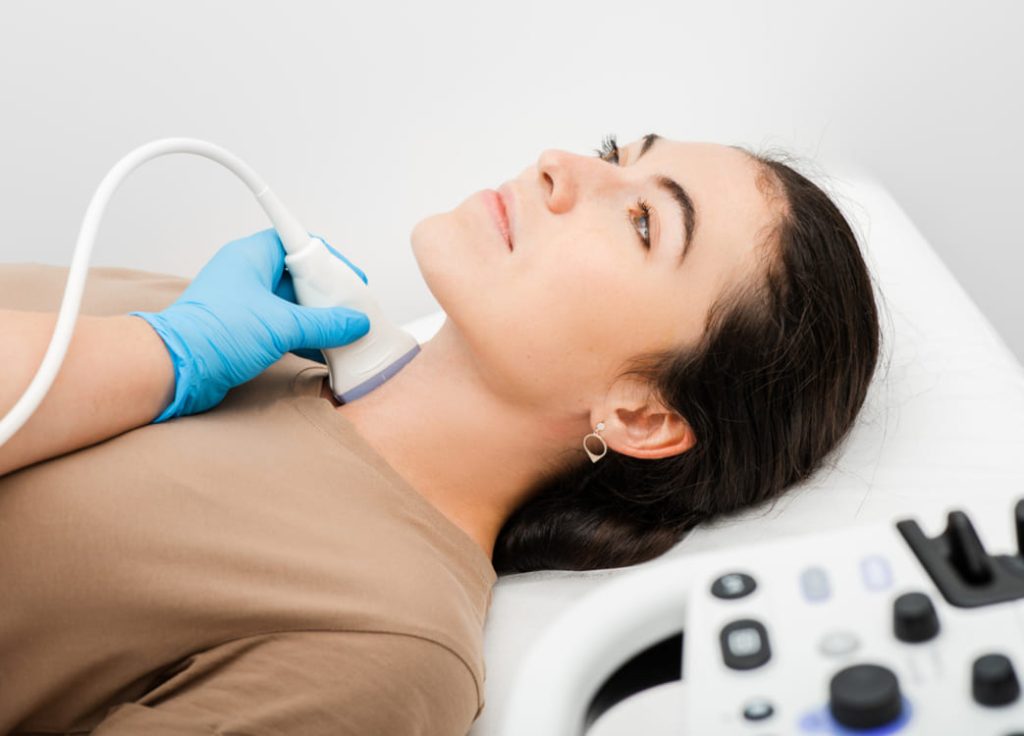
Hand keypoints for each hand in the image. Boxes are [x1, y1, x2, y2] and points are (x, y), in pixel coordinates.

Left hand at [130, 228, 369, 422]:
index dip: (327, 258)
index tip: (349, 276)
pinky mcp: (243, 329)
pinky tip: (323, 349)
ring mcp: (244, 303)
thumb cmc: (214, 334)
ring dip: (316, 318)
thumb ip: (325, 324)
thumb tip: (354, 323)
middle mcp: (247, 275)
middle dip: (327, 294)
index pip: (298, 242)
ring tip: (342, 331)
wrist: (176, 369)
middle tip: (350, 309)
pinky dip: (303, 335)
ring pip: (291, 303)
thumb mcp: (282, 325)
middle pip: (299, 276)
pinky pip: (282, 325)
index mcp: (251, 256)